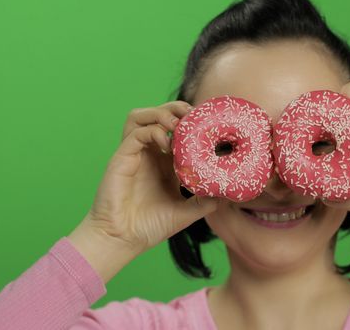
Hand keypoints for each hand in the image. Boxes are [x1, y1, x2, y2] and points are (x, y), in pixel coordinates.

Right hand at [83, 100, 220, 252]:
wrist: (123, 240)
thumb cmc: (150, 227)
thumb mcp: (186, 212)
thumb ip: (206, 201)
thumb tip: (228, 193)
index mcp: (163, 162)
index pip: (175, 130)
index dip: (190, 122)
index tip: (208, 124)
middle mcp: (148, 154)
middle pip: (157, 115)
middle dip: (176, 108)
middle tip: (194, 115)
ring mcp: (133, 154)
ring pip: (140, 116)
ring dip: (161, 113)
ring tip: (178, 124)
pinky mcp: (121, 158)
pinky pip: (136, 133)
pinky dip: (153, 131)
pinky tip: (167, 145)